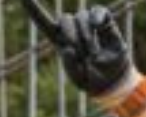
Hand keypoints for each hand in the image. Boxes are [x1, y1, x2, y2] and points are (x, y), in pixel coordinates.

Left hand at [20, 1, 136, 98]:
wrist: (113, 80)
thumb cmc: (91, 79)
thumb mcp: (78, 78)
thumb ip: (70, 66)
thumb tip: (68, 48)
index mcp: (60, 41)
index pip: (43, 21)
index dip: (33, 7)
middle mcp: (72, 30)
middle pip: (65, 18)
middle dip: (71, 34)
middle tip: (80, 52)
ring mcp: (88, 25)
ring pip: (81, 16)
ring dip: (87, 35)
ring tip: (93, 53)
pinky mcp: (105, 23)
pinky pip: (98, 10)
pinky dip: (97, 17)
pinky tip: (99, 26)